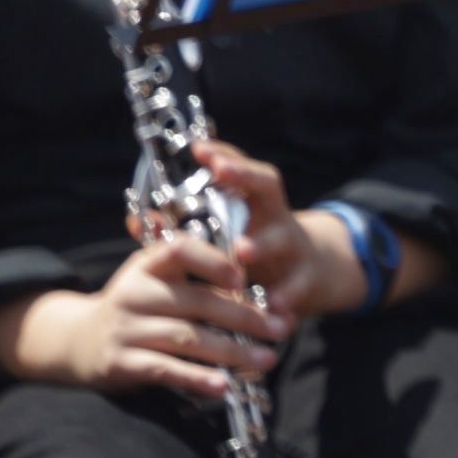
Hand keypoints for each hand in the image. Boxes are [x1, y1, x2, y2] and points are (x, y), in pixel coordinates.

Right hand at [0, 236, 291, 400]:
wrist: (75, 340)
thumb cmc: (137, 306)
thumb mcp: (158, 280)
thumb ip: (199, 280)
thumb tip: (260, 294)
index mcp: (149, 264)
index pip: (181, 250)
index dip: (213, 261)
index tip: (243, 276)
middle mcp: (135, 292)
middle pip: (199, 303)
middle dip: (246, 317)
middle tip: (281, 329)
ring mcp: (126, 328)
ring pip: (188, 338)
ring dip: (232, 351)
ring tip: (267, 359)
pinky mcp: (121, 362)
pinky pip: (165, 370)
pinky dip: (197, 378)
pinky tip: (224, 386)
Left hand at [195, 141, 368, 319]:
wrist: (317, 275)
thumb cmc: (258, 250)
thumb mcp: (234, 235)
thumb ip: (188, 229)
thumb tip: (140, 220)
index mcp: (257, 204)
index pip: (240, 169)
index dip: (224, 155)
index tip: (200, 147)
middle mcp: (277, 217)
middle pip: (267, 187)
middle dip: (243, 176)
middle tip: (219, 170)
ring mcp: (295, 247)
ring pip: (281, 238)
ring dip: (262, 243)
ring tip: (243, 250)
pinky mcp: (306, 283)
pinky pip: (297, 289)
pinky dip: (286, 299)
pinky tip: (275, 310)